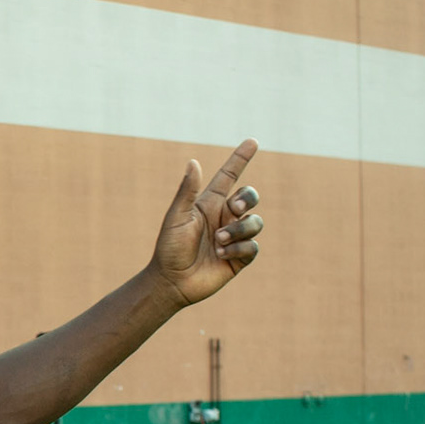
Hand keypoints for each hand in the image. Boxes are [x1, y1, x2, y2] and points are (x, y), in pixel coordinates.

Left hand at [149, 138, 263, 307]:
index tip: (253, 142)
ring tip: (218, 241)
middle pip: (250, 197)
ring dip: (239, 230)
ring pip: (255, 223)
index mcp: (209, 204)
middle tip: (235, 208)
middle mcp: (224, 217)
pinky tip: (222, 254)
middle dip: (248, 198)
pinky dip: (239, 248)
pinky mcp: (239, 257)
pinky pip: (253, 246)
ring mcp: (233, 237)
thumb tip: (193, 162)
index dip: (240, 159)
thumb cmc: (169, 248)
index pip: (229, 176)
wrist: (172, 281)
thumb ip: (187, 191)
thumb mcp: (177, 217)